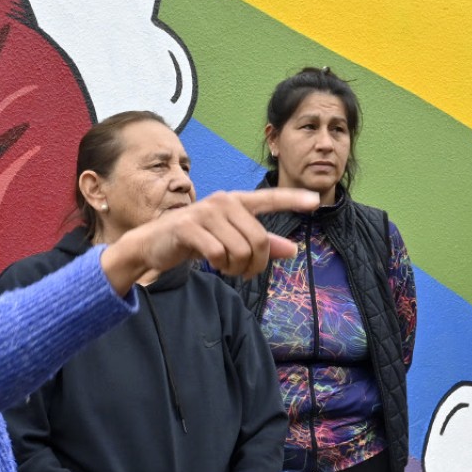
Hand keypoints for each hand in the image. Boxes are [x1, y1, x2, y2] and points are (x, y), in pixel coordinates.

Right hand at [100, 188, 319, 291]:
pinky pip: (218, 254)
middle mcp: (223, 201)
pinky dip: (219, 266)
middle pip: (259, 239)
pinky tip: (214, 264)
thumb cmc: (198, 240)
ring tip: (226, 266)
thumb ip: (262, 245)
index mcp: (236, 202)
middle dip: (255, 264)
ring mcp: (205, 212)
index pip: (269, 199)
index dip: (293, 200)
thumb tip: (294, 250)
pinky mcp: (189, 226)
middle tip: (244, 272)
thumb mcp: (231, 241)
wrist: (155, 244)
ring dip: (236, 267)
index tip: (316, 201)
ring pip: (240, 249)